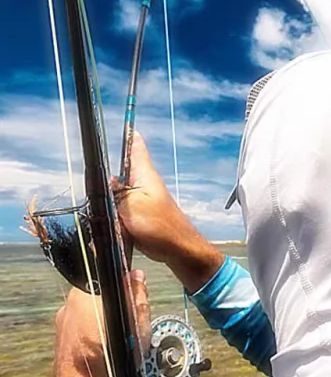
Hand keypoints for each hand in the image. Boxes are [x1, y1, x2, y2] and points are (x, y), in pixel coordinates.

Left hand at [50, 270, 149, 376]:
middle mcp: (68, 306)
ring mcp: (62, 324)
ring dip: (107, 318)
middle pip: (98, 292)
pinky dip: (97, 332)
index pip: (105, 273)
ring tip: (122, 338)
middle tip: (133, 319)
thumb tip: (136, 275)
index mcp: (84, 295)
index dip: (123, 280)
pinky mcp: (61, 340)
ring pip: (91, 310)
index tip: (136, 289)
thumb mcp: (136, 327)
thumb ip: (137, 296)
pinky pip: (83, 326)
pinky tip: (109, 348)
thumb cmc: (111, 364)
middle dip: (117, 302)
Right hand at [114, 132, 224, 292]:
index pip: (136, 148)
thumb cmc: (160, 227)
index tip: (125, 125)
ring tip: (118, 226)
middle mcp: (144, 185)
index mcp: (144, 175)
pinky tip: (118, 235)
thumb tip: (109, 183)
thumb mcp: (131, 206)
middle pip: (118, 177)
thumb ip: (116, 192)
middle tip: (106, 202)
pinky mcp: (141, 217)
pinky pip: (122, 216)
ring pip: (116, 200)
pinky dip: (117, 225)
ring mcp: (142, 202)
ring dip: (111, 213)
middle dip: (106, 190)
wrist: (178, 250)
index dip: (130, 136)